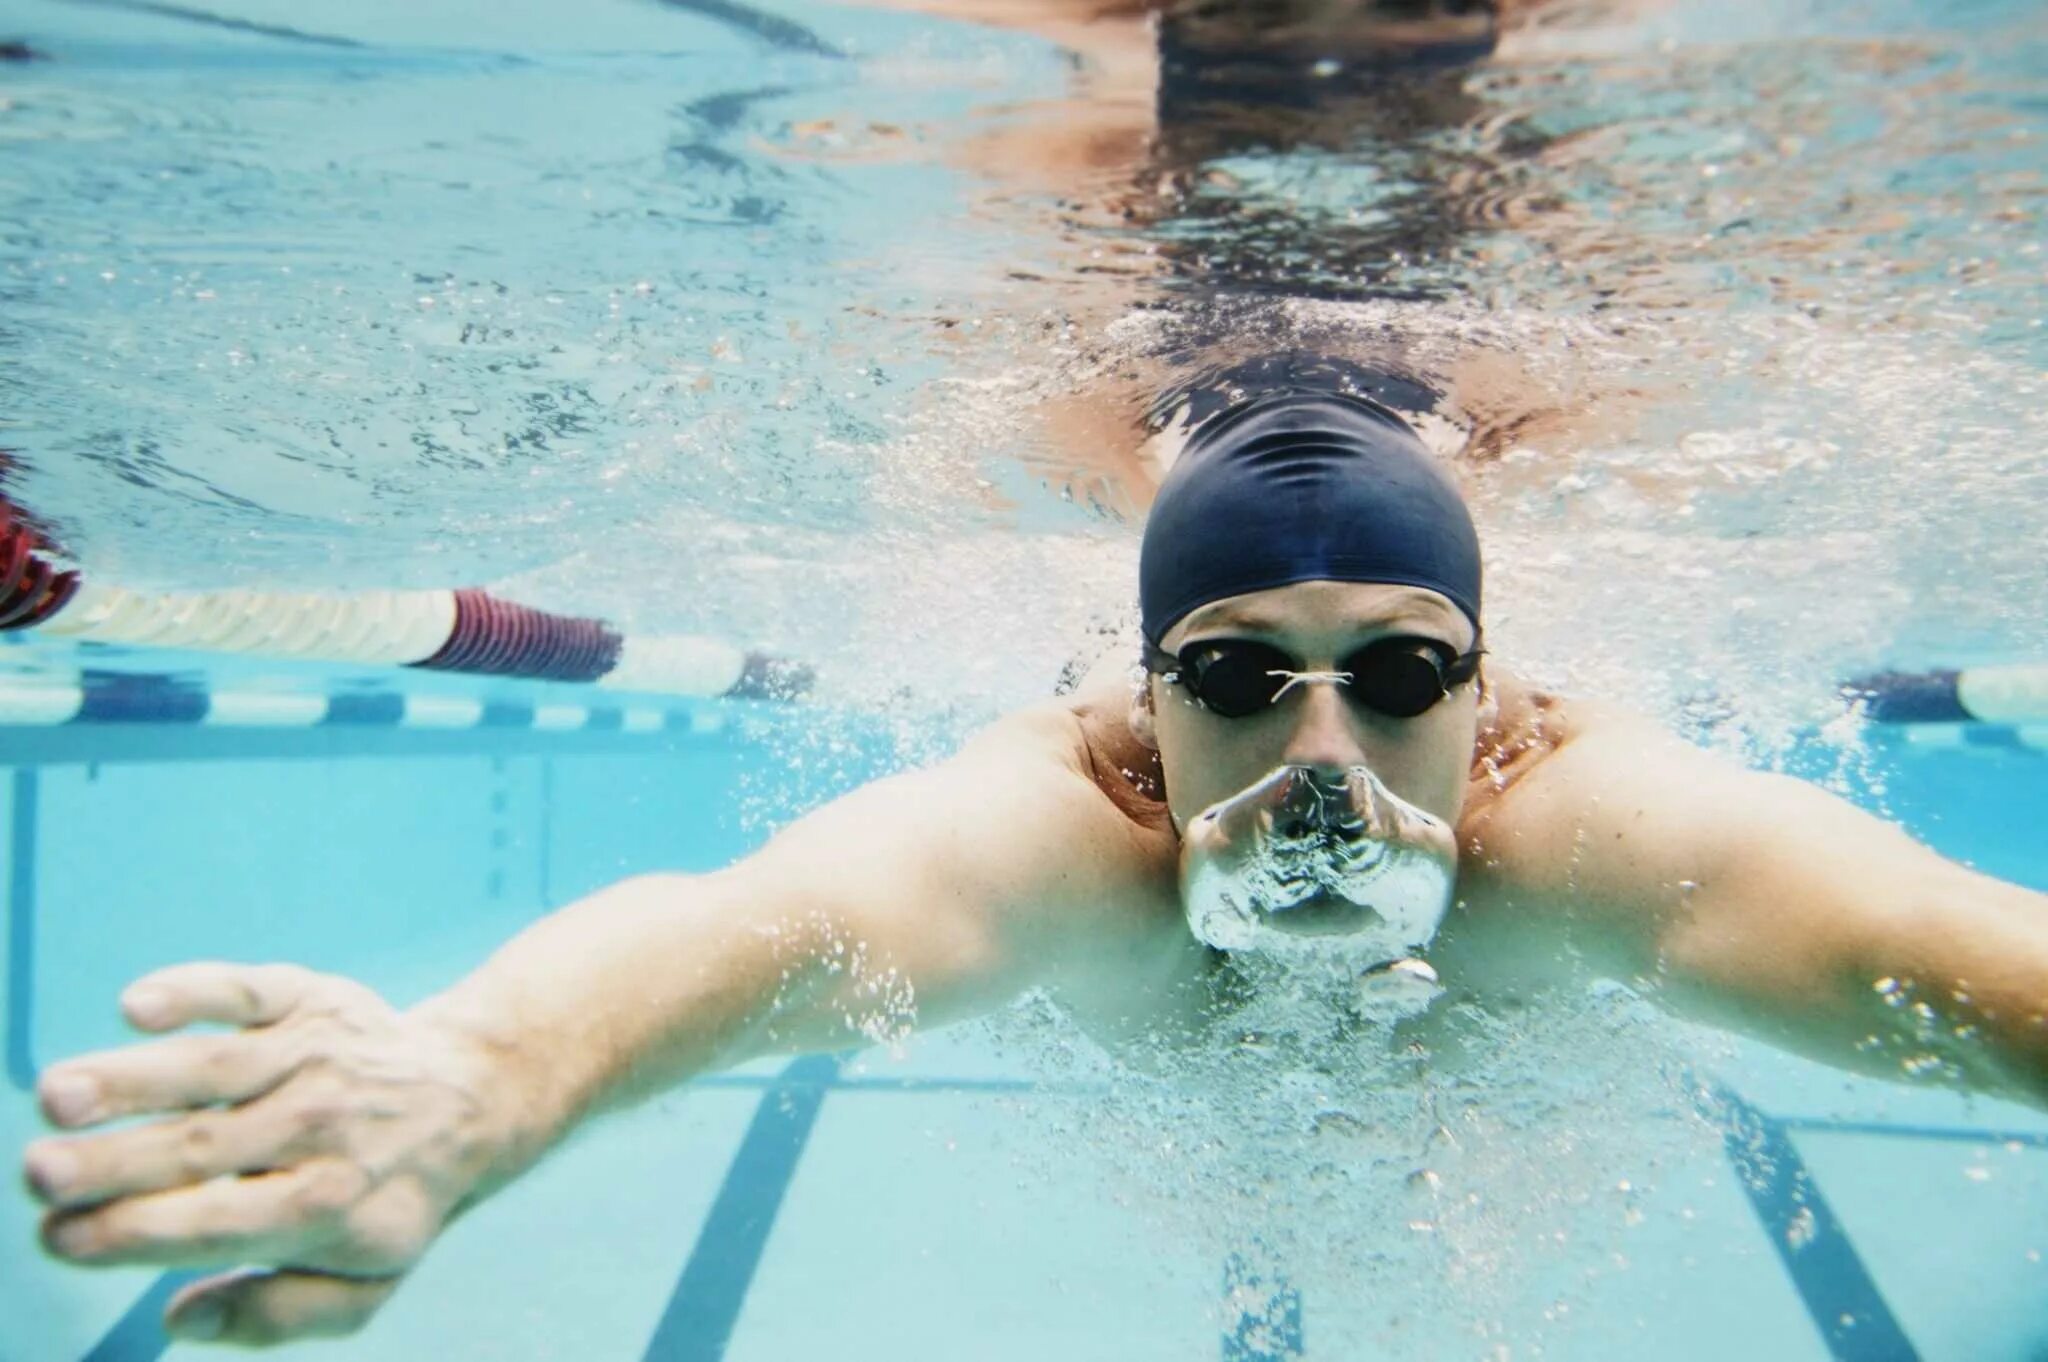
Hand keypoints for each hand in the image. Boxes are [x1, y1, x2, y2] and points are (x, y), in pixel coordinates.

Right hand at [22, 962, 520, 1345]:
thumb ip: (275, 1316)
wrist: (471, 1098)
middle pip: (205, 1147)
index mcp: (326, 1207)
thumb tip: (181, 1320)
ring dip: (132, 1078)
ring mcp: (316, 1056)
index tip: (59, 1237)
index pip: (218, 1224)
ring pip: (214, 1068)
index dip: (136, 1233)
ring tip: (59, 1094)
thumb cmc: (387, 1201)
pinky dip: (196, 990)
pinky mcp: (313, 999)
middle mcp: (320, 1126)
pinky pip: (250, 990)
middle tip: (38, 1171)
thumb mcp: (362, 1285)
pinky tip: (136, 1004)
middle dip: (116, 1161)